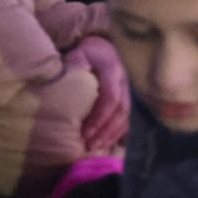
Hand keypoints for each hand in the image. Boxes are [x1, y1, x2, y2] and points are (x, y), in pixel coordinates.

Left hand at [70, 35, 129, 152]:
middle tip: (89, 146)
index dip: (100, 117)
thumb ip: (75, 68)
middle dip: (106, 130)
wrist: (100, 48)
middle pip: (120, 110)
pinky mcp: (126, 98)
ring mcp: (127, 90)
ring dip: (112, 134)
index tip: (84, 133)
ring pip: (126, 116)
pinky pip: (127, 118)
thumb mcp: (77, 56)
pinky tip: (108, 144)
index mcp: (112, 69)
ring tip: (96, 148)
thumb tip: (71, 84)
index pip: (111, 97)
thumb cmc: (84, 55)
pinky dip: (118, 133)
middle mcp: (123, 80)